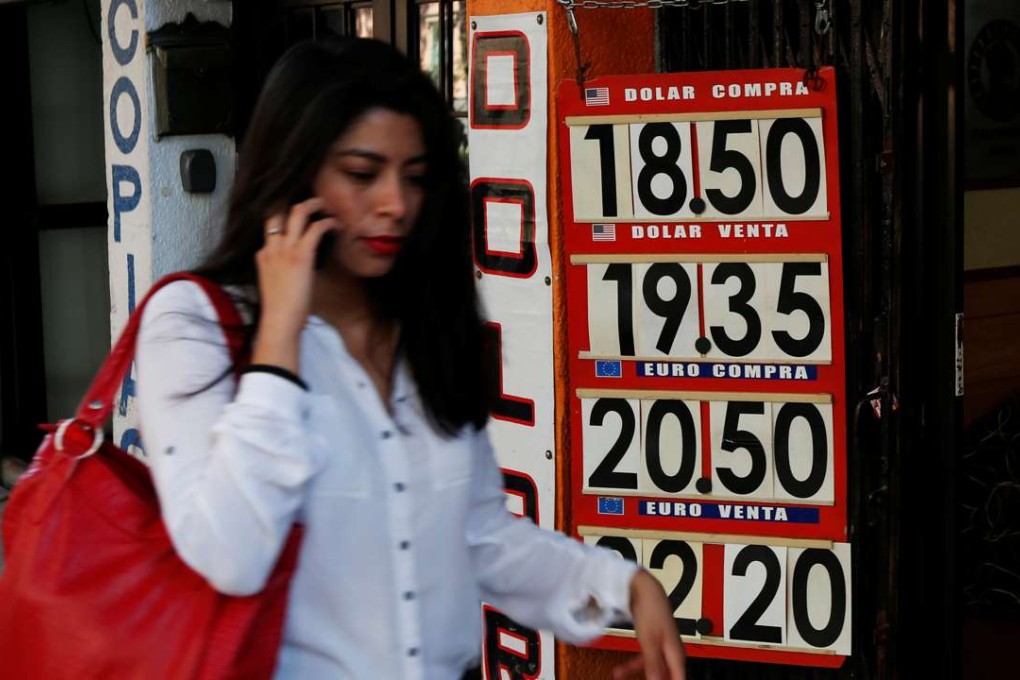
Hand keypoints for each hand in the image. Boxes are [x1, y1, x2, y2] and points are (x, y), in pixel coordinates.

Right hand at [251, 198, 339, 371]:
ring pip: (296, 213)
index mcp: (263, 257)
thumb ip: (279, 276)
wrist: (279, 322)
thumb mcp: (274, 288)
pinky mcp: (301, 255)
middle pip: (277, 213)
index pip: (270, 230)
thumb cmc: (280, 313)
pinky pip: (315, 228)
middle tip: (311, 203)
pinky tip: (335, 224)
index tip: (299, 220)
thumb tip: (293, 277)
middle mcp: (271, 249)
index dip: (284, 221)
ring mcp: (285, 250)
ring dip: (313, 205)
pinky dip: (327, 222)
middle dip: (293, 203)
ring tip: (325, 205)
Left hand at [613, 569, 685, 679]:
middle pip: (668, 677)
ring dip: (639, 675)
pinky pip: (645, 660)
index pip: (679, 679)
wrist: (645, 589)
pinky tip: (621, 670)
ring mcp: (663, 647)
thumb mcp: (650, 641)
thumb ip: (654, 664)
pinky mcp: (653, 642)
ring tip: (622, 676)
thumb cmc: (651, 610)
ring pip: (654, 670)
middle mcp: (673, 652)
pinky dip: (634, 666)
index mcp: (677, 653)